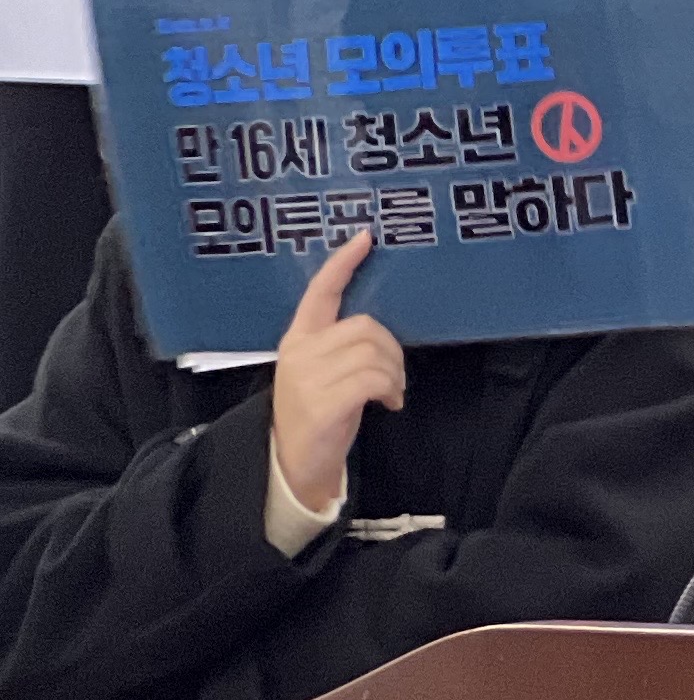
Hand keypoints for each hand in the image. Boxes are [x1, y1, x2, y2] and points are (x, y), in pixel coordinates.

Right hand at [269, 233, 401, 515]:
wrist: (293, 462)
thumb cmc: (316, 414)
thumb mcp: (319, 371)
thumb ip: (338, 344)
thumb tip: (376, 328)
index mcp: (298, 339)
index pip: (319, 292)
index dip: (343, 263)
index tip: (366, 237)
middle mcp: (301, 352)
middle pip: (366, 326)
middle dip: (392, 350)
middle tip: (393, 378)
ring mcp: (309, 377)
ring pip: (374, 353)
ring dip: (394, 374)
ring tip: (390, 393)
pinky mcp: (324, 402)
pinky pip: (374, 379)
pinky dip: (391, 390)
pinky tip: (388, 405)